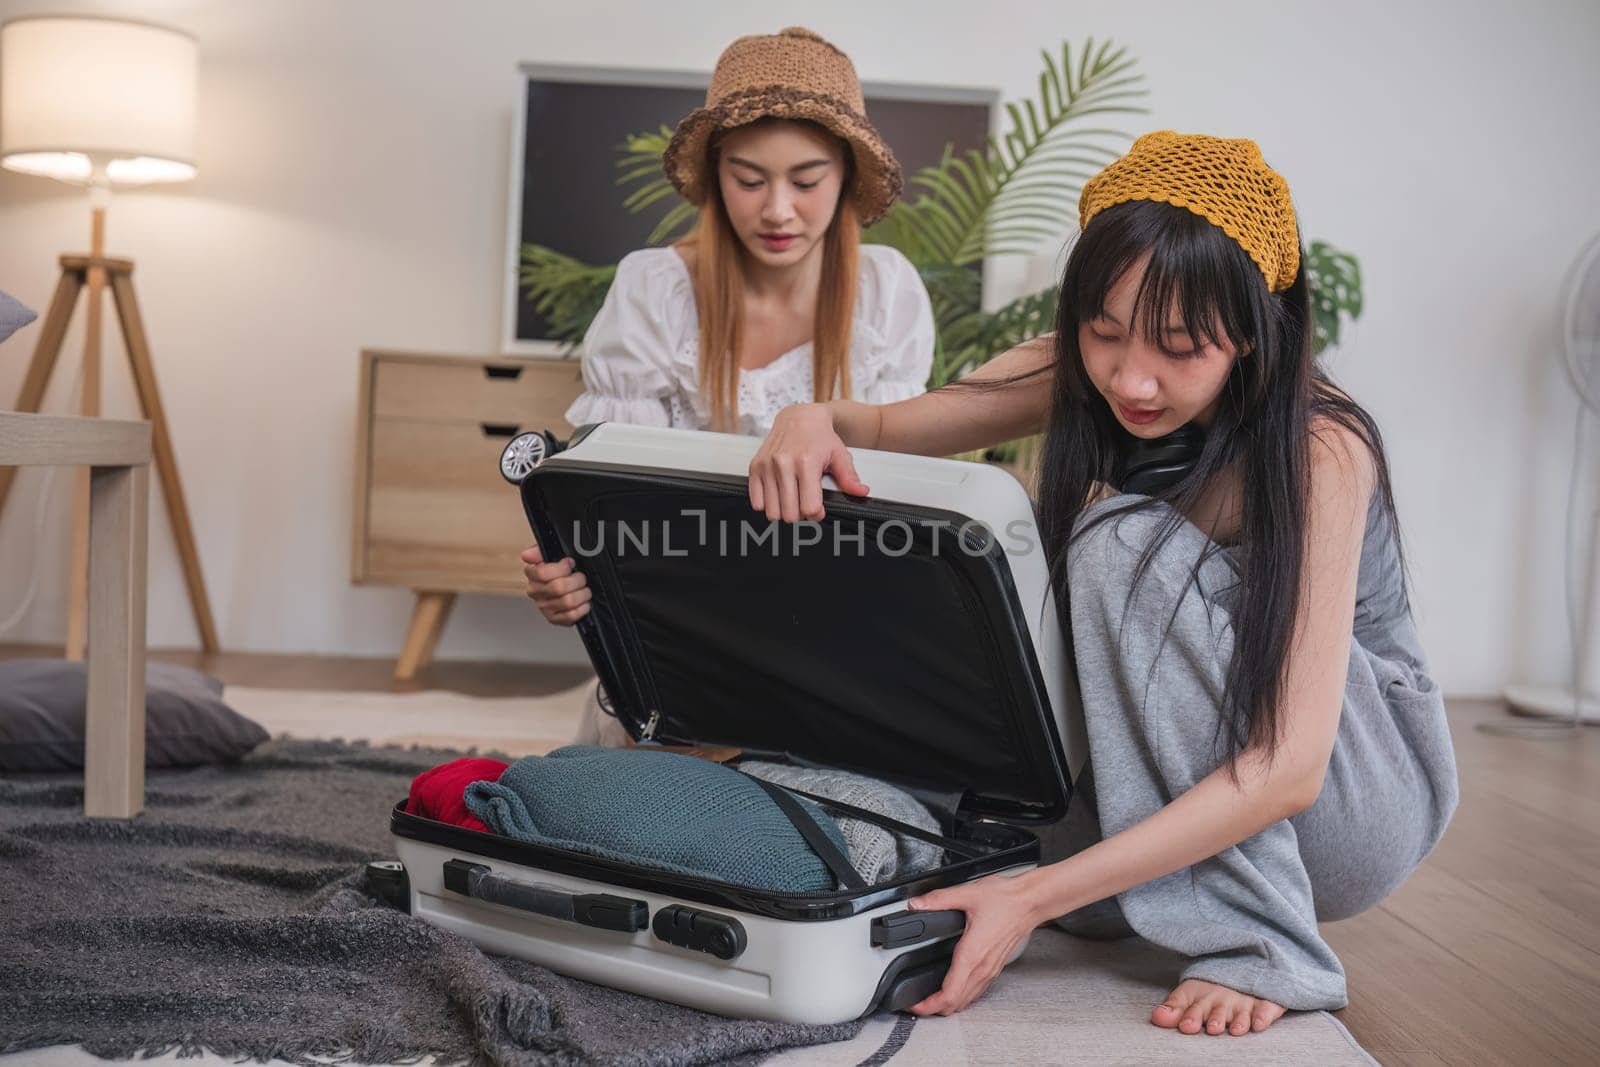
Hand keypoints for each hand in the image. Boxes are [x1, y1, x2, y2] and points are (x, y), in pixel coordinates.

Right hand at [521, 542, 589, 624]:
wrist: (567, 585)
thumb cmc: (560, 570)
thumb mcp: (551, 554)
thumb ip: (539, 551)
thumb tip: (527, 555)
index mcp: (532, 574)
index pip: (543, 573)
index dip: (561, 568)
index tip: (570, 563)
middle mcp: (535, 592)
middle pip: (558, 587)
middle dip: (576, 580)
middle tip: (580, 577)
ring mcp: (544, 607)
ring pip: (567, 602)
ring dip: (582, 594)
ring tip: (583, 590)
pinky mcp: (554, 619)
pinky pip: (571, 616)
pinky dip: (582, 608)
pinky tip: (583, 602)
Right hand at [748, 403, 869, 522]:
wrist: (799, 417)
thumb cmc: (819, 436)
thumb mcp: (840, 454)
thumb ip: (849, 477)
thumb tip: (861, 492)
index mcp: (807, 462)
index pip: (809, 508)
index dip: (817, 514)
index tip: (819, 508)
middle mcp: (784, 464)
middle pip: (790, 514)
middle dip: (800, 514)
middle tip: (805, 502)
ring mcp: (767, 466)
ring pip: (773, 512)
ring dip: (784, 511)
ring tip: (792, 498)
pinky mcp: (755, 467)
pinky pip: (756, 502)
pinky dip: (767, 504)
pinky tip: (778, 494)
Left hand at [906, 871, 1044, 1015]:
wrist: (1030, 902)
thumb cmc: (1005, 900)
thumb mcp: (967, 894)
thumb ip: (938, 900)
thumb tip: (916, 904)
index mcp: (972, 955)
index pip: (949, 995)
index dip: (928, 1005)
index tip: (913, 1003)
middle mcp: (982, 968)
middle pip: (956, 1004)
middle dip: (933, 1008)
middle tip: (916, 1001)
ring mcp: (990, 970)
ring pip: (967, 1000)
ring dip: (948, 1004)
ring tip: (930, 997)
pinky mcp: (995, 967)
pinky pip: (977, 991)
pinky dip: (961, 996)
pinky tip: (954, 987)